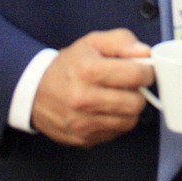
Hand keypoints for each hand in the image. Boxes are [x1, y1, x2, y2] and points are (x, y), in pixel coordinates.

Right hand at [31, 29, 152, 147]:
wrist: (35, 92)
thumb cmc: (69, 64)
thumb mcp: (93, 42)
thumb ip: (122, 41)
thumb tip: (145, 53)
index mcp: (88, 71)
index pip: (136, 75)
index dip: (146, 72)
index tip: (143, 71)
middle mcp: (84, 99)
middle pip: (135, 103)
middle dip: (138, 92)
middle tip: (130, 86)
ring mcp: (82, 122)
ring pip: (128, 121)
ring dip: (128, 109)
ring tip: (117, 97)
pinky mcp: (82, 139)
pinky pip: (115, 133)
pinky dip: (116, 122)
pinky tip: (106, 110)